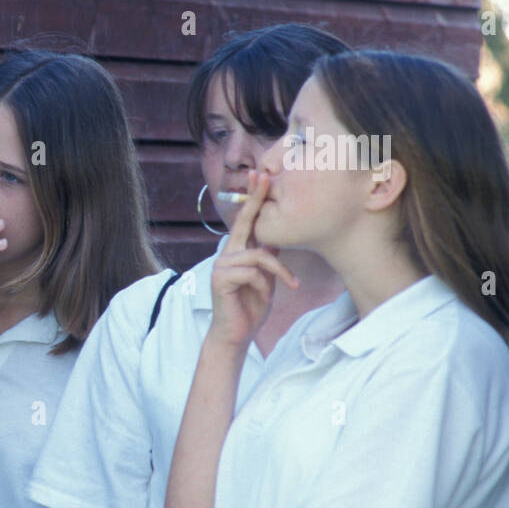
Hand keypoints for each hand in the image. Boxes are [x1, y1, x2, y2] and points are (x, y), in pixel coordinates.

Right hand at [207, 170, 297, 349]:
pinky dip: (265, 285)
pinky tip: (264, 296)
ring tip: (287, 286)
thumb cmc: (251, 305)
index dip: (254, 198)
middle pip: (244, 221)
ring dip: (278, 273)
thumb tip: (280, 236)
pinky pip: (253, 272)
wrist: (236, 332)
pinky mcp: (221, 278)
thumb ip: (268, 257)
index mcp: (238, 251)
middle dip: (256, 198)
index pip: (247, 221)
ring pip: (259, 255)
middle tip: (264, 175)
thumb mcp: (266, 277)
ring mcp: (222, 265)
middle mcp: (227, 253)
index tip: (260, 175)